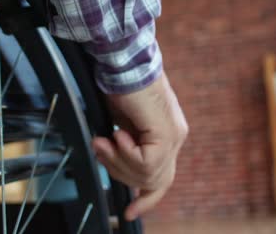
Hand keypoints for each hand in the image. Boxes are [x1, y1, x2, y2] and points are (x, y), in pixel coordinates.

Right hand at [92, 71, 187, 220]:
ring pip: (147, 175)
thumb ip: (123, 146)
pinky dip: (126, 153)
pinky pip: (146, 163)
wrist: (121, 63)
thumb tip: (110, 161)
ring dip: (118, 161)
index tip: (128, 213)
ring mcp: (174, 136)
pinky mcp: (166, 133)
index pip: (162, 177)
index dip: (147, 198)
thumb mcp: (119, 124)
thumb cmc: (118, 86)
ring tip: (103, 140)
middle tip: (99, 151)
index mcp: (166, 135)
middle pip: (153, 180)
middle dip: (121, 174)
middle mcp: (175, 137)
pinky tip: (117, 134)